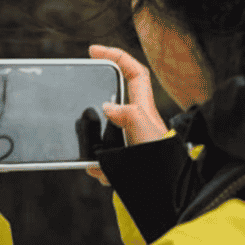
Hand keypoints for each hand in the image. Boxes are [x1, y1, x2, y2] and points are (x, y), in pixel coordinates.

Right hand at [85, 44, 168, 186]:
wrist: (165, 193)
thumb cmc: (161, 161)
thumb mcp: (145, 131)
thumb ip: (128, 115)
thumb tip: (107, 107)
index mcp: (142, 108)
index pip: (133, 71)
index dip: (116, 55)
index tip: (93, 51)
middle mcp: (135, 121)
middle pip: (115, 97)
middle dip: (96, 100)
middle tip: (78, 99)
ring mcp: (128, 140)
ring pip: (103, 132)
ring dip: (93, 143)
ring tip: (92, 156)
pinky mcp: (122, 159)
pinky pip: (101, 158)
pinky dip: (97, 166)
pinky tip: (99, 172)